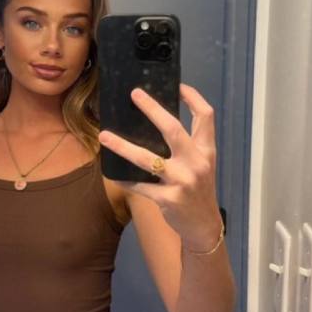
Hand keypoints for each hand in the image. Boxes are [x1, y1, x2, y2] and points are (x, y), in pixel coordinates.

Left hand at [97, 83, 221, 247]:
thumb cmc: (198, 190)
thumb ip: (187, 146)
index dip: (193, 97)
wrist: (204, 226)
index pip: (205, 116)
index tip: (178, 85)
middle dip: (153, 109)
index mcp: (206, 151)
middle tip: (135, 94)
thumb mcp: (201, 165)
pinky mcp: (168, 199)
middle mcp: (196, 163)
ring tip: (104, 136)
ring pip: (148, 159)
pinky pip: (139, 186)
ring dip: (123, 146)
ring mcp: (182, 181)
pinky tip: (111, 172)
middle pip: (173, 129)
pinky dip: (124, 179)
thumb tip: (157, 122)